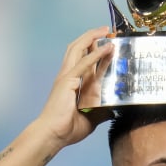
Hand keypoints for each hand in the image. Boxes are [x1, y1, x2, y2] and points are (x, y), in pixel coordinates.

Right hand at [35, 26, 113, 147]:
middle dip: (92, 36)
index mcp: (72, 83)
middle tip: (107, 30)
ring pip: (78, 49)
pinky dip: (96, 54)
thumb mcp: (91, 119)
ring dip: (92, 37)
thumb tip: (113, 111)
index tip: (108, 42)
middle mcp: (68, 76)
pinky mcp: (68, 81)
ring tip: (106, 30)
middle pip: (78, 48)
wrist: (53, 135)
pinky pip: (84, 63)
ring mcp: (66, 76)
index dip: (95, 49)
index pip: (84, 60)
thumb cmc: (66, 129)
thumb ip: (101, 113)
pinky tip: (107, 47)